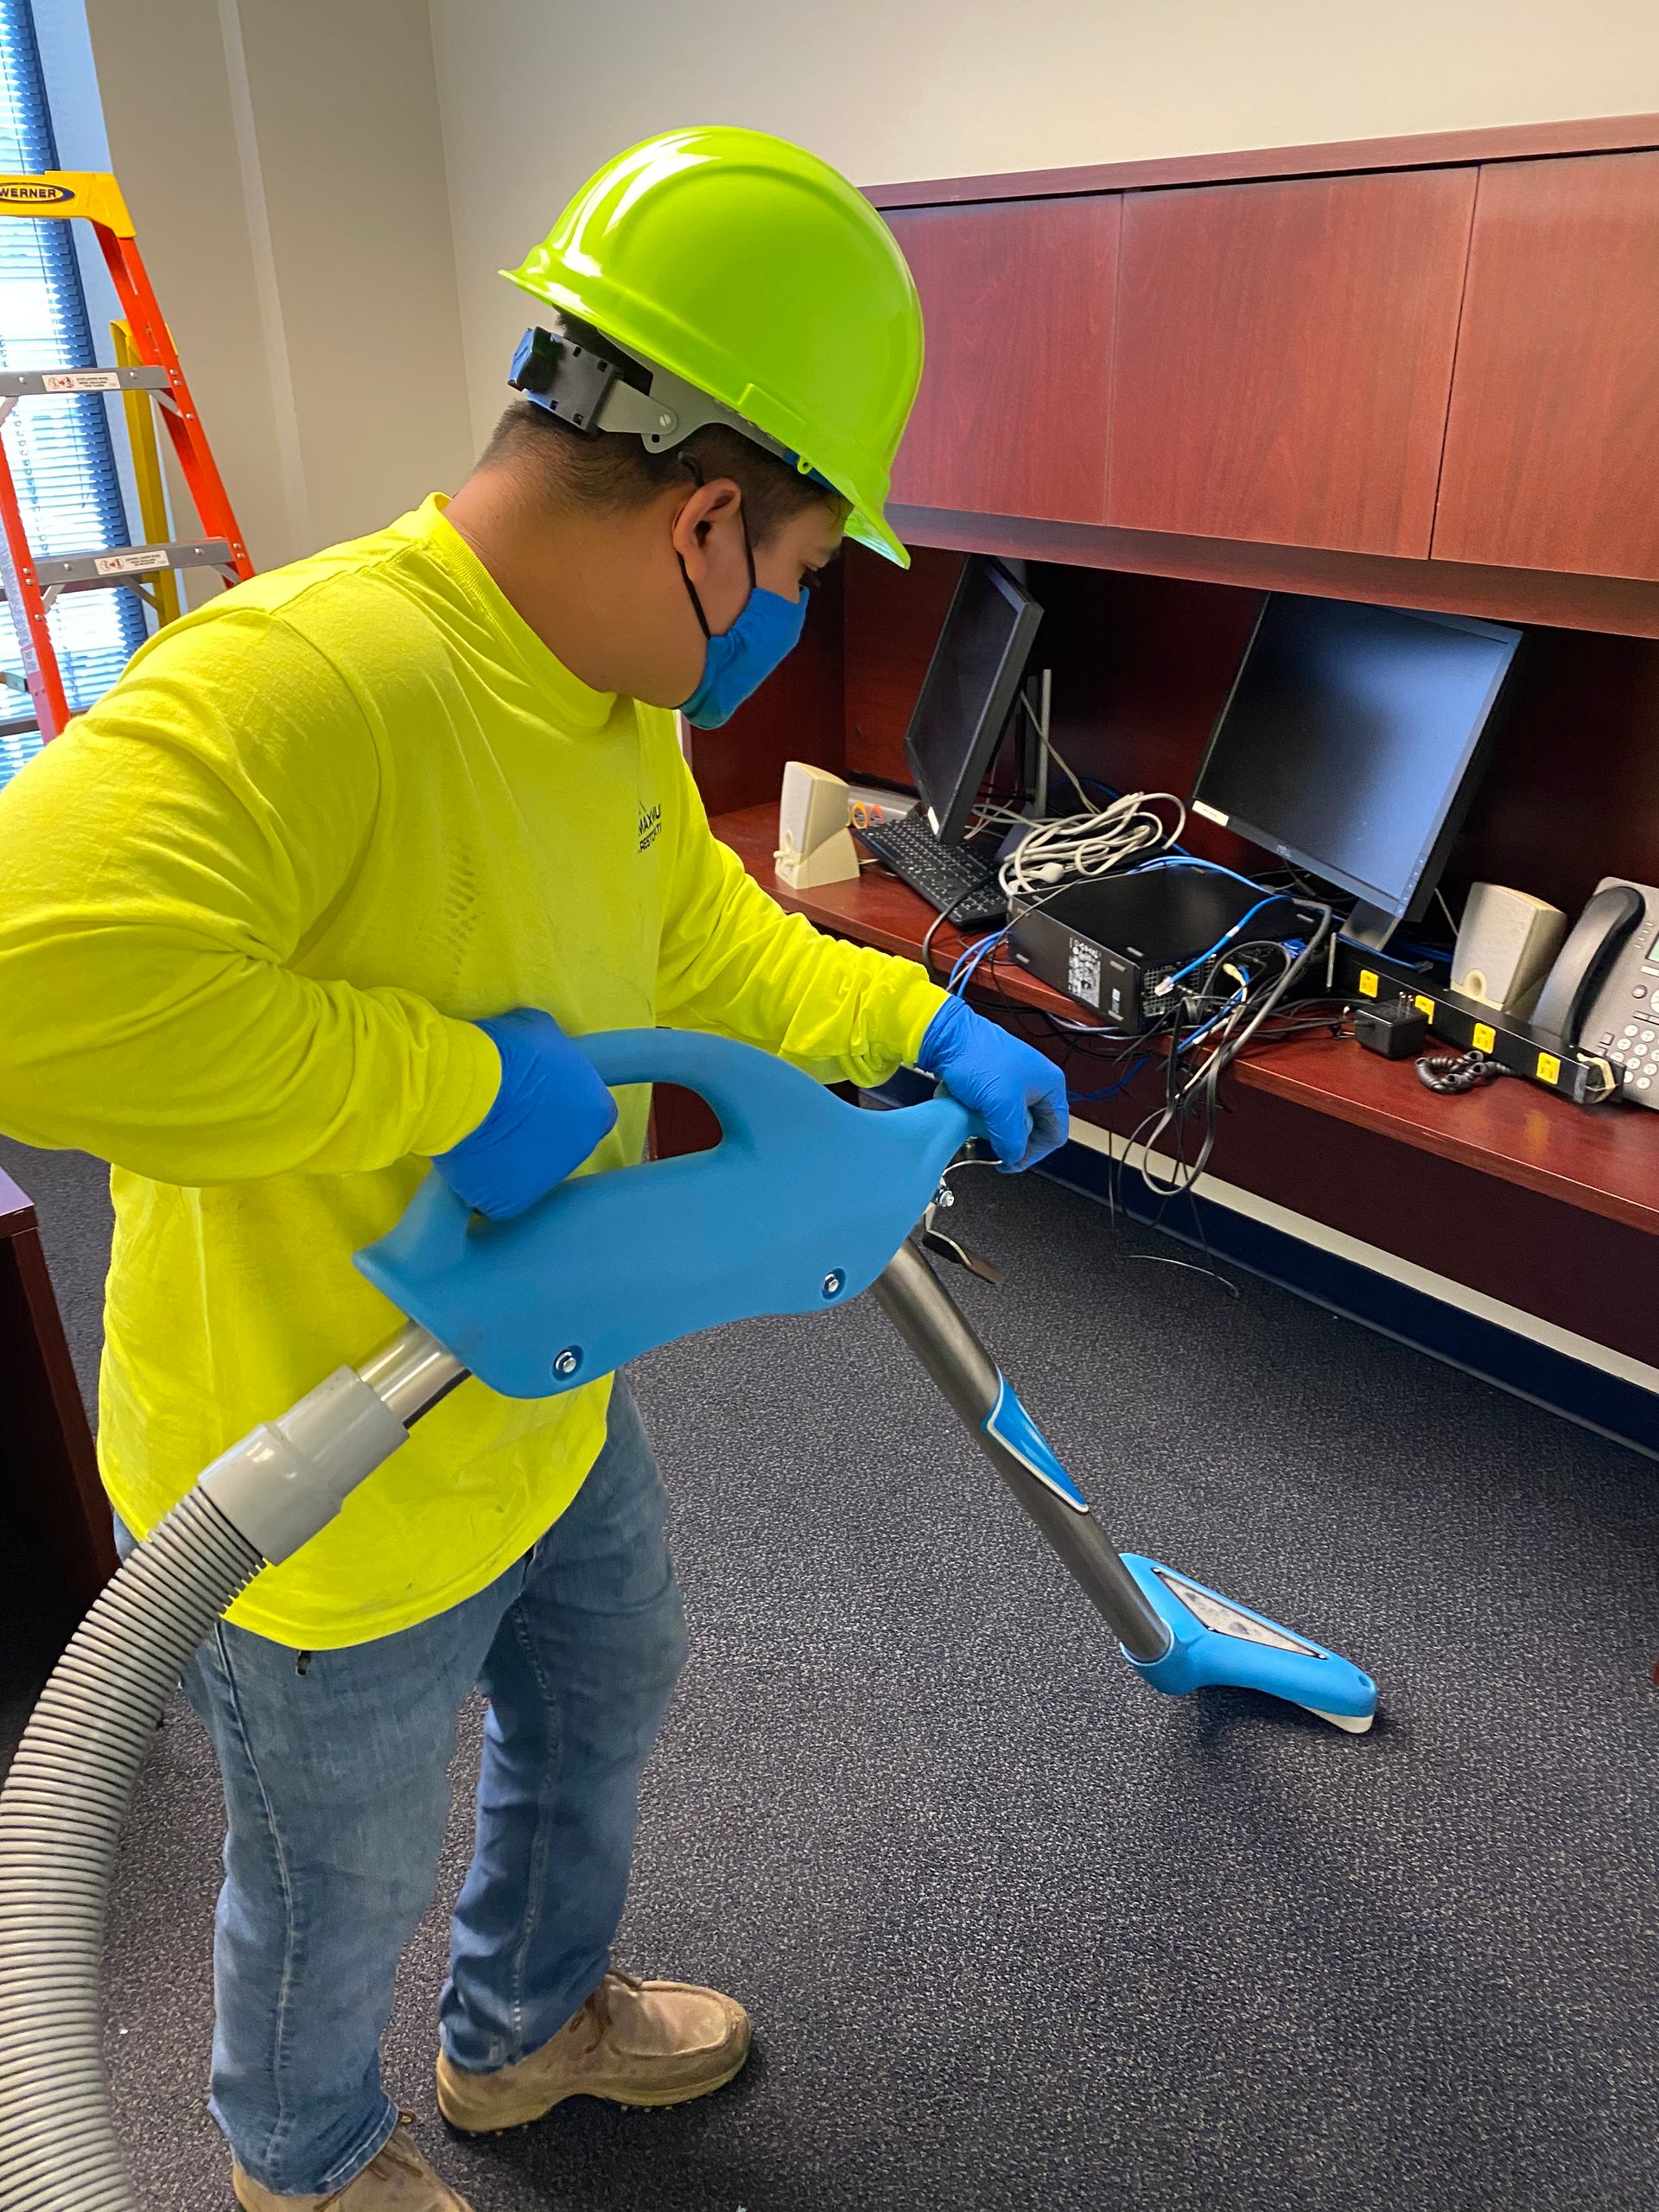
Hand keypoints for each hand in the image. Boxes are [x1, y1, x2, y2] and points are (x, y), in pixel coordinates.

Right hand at [433, 1007, 617, 1219]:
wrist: (463, 1087)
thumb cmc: (505, 1051)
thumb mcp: (540, 1030)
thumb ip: (554, 1050)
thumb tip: (544, 1051)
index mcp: (596, 1111)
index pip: (591, 1115)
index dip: (565, 1106)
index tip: (540, 1099)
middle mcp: (580, 1151)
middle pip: (561, 1145)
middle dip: (538, 1134)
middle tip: (506, 1115)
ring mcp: (546, 1180)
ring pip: (529, 1172)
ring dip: (511, 1158)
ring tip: (481, 1133)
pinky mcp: (511, 1202)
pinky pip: (499, 1195)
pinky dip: (485, 1182)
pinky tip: (468, 1158)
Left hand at [916, 996, 1067, 1171]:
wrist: (947, 1037)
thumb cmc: (977, 1057)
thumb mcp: (1002, 1107)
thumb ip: (1012, 1139)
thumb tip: (1012, 1157)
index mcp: (1050, 1085)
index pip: (1055, 1133)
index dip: (1035, 1153)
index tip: (1012, 1163)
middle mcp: (1037, 1084)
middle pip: (1033, 1129)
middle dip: (1012, 1138)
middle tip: (995, 1144)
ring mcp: (1015, 1083)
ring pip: (1011, 1122)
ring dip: (995, 1127)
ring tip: (979, 1120)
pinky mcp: (995, 1084)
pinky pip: (995, 1112)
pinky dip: (982, 1116)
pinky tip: (970, 1111)